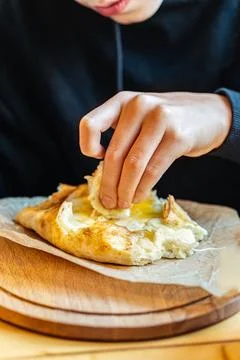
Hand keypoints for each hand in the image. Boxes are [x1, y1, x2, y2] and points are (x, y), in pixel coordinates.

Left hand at [79, 91, 231, 208]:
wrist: (208, 114)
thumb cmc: (167, 121)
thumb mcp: (140, 117)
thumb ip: (122, 135)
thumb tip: (105, 176)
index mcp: (122, 101)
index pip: (90, 124)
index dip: (87, 146)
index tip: (95, 160)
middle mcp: (138, 106)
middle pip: (114, 153)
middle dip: (109, 184)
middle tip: (108, 202)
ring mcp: (160, 119)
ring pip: (133, 165)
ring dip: (125, 190)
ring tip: (122, 204)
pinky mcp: (177, 136)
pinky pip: (153, 170)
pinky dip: (142, 188)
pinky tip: (138, 196)